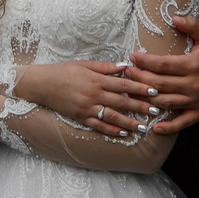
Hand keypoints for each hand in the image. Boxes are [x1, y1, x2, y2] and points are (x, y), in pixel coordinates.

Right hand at [16, 60, 156, 142]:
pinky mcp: (80, 117)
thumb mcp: (85, 64)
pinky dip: (111, 130)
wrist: (41, 84)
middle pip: (122, 101)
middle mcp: (94, 94)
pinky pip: (99, 126)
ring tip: (143, 126)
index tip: (155, 90)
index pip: (124, 84)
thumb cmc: (63, 71)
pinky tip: (122, 133)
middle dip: (141, 106)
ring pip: (113, 116)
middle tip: (157, 110)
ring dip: (129, 122)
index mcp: (97, 79)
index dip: (140, 87)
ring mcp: (87, 108)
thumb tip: (125, 66)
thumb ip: (106, 67)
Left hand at [123, 16, 198, 135]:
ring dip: (146, 99)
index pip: (162, 65)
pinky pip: (181, 122)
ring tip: (131, 93)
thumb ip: (192, 26)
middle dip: (139, 78)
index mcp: (192, 65)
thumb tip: (174, 18)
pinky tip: (153, 127)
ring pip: (165, 102)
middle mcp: (192, 84)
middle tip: (126, 73)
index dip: (145, 62)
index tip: (133, 58)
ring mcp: (195, 101)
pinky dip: (167, 127)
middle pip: (159, 83)